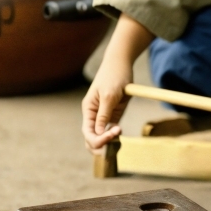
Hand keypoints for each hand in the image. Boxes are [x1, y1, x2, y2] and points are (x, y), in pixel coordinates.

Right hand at [81, 12, 154, 151]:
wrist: (122, 63)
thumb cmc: (113, 76)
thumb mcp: (109, 95)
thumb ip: (104, 114)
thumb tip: (99, 133)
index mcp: (88, 110)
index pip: (88, 132)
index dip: (98, 139)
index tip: (113, 135)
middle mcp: (94, 115)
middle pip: (92, 138)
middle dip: (100, 146)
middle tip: (115, 146)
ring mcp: (104, 115)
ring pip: (101, 136)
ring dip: (108, 143)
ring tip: (119, 143)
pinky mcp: (114, 114)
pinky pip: (112, 130)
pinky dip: (115, 136)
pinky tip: (121, 134)